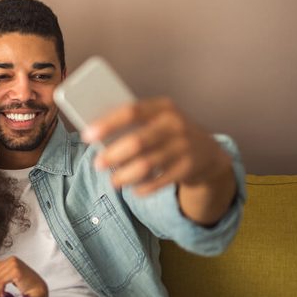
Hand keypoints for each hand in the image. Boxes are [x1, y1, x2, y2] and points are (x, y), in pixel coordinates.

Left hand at [0, 257, 47, 296]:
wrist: (37, 288)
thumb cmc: (26, 283)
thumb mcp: (13, 274)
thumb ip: (4, 268)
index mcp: (11, 259)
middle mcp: (12, 260)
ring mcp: (14, 265)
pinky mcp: (16, 272)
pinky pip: (1, 282)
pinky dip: (0, 290)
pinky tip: (2, 296)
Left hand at [83, 97, 232, 195]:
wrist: (209, 152)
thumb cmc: (169, 134)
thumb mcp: (157, 121)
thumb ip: (134, 125)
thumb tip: (98, 138)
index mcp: (162, 107)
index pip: (131, 112)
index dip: (107, 124)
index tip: (87, 135)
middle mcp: (175, 124)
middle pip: (137, 141)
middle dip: (112, 155)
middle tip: (97, 164)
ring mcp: (184, 146)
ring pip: (146, 165)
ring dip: (125, 175)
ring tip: (113, 181)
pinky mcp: (188, 167)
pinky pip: (159, 181)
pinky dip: (143, 187)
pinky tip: (133, 189)